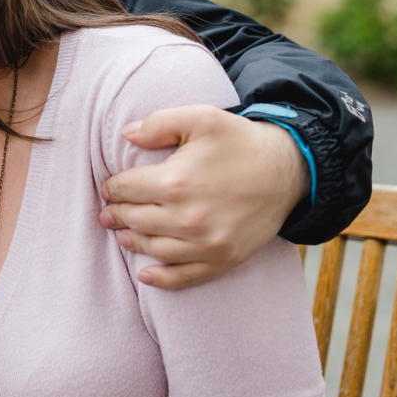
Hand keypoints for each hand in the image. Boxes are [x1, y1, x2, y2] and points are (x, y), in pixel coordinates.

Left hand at [97, 106, 308, 289]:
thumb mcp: (201, 118)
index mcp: (175, 181)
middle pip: (136, 220)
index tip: (108, 189)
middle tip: (107, 213)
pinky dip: (162, 279)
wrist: (289, 169)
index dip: (112, 189)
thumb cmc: (240, 141)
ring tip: (122, 235)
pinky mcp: (224, 258)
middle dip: (117, 215)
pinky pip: (186, 276)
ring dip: (132, 242)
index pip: (127, 189)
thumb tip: (126, 133)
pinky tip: (145, 275)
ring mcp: (207, 243)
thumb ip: (159, 123)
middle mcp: (187, 217)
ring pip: (154, 248)